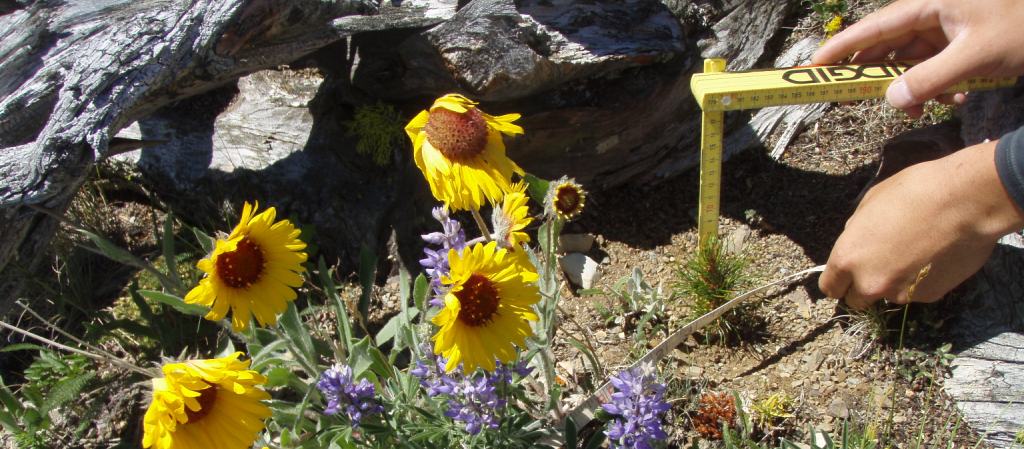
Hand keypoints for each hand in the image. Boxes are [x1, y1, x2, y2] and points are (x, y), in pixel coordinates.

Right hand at [812, 0, 1023, 116]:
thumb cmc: (1023, 30)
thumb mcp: (974, 57)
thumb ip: (928, 80)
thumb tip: (891, 99)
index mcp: (929, 3)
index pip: (874, 27)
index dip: (842, 46)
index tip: (815, 65)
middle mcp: (932, 12)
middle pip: (888, 46)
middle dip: (879, 76)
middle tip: (855, 100)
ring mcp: (947, 28)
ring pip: (911, 62)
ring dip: (914, 88)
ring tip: (924, 110)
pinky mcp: (960, 42)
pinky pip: (935, 67)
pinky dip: (938, 86)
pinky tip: (954, 99)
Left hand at [819, 140, 1023, 308]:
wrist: (964, 202)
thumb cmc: (913, 192)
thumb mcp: (870, 203)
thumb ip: (857, 230)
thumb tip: (857, 239)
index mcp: (847, 258)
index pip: (830, 288)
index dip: (839, 282)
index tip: (847, 277)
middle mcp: (870, 283)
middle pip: (857, 300)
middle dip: (864, 286)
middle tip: (882, 265)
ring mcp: (900, 293)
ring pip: (890, 295)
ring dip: (896, 282)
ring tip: (916, 253)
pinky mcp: (929, 296)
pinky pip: (917, 292)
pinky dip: (922, 280)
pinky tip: (935, 257)